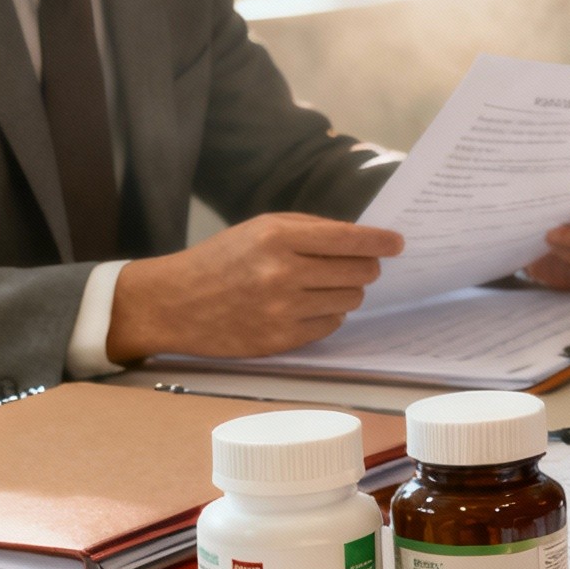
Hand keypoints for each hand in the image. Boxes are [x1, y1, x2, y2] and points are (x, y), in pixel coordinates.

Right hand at [107, 214, 405, 361]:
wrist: (172, 303)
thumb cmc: (221, 259)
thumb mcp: (260, 228)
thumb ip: (312, 229)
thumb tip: (363, 238)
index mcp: (278, 237)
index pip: (350, 239)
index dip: (381, 242)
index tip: (396, 243)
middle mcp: (283, 273)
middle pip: (360, 272)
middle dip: (366, 267)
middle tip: (358, 265)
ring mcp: (283, 310)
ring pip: (350, 300)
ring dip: (347, 291)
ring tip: (322, 285)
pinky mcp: (282, 340)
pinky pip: (332, 324)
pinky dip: (328, 314)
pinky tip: (306, 306)